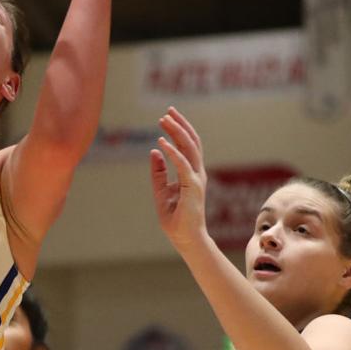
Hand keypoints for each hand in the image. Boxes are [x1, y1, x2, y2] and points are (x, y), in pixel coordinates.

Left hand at [150, 106, 208, 251]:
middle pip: (191, 142)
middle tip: (167, 111)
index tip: (168, 116)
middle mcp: (196, 173)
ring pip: (190, 149)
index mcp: (191, 173)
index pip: (188, 146)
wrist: (185, 238)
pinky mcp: (192, 188)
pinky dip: (172, 152)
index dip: (179, 130)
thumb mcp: (161, 192)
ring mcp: (196, 180)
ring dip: (176, 133)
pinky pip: (182, 165)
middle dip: (179, 125)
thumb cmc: (175, 218)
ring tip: (164, 120)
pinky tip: (161, 143)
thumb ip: (158, 173)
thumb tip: (153, 152)